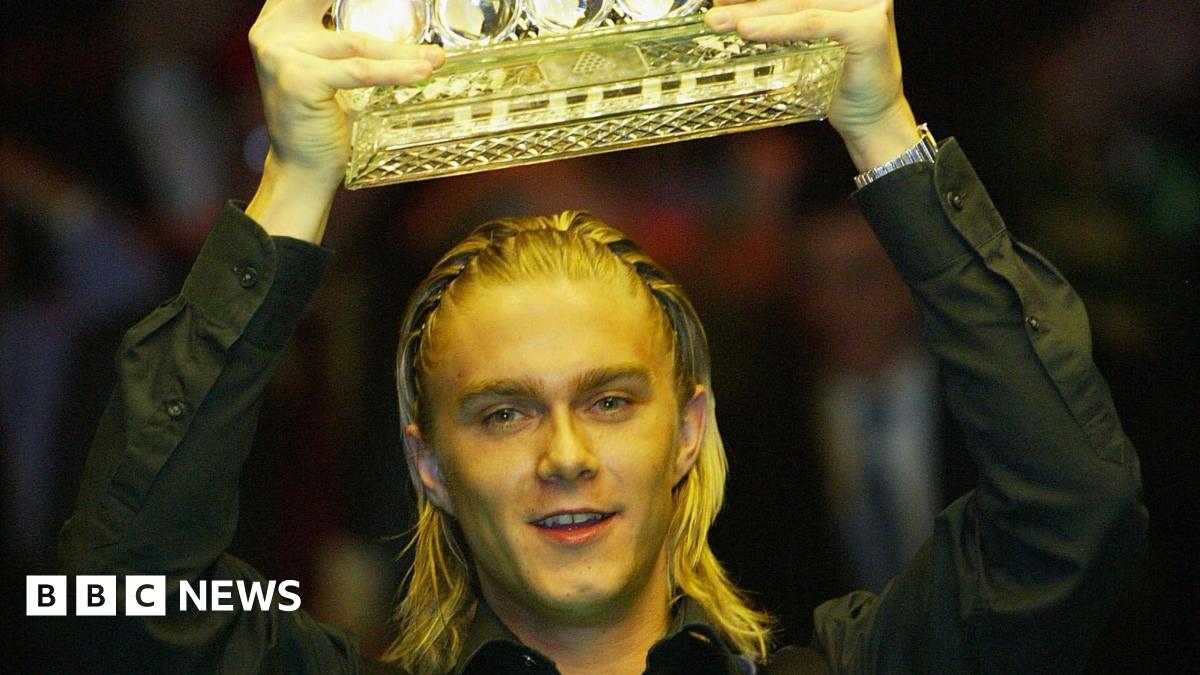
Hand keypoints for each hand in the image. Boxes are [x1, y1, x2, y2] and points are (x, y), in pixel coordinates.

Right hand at [245, 0, 443, 240]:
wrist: (302, 169)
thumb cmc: (318, 119)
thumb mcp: (327, 66)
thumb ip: (343, 38)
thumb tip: (394, 18)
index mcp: (277, 22)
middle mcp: (271, 32)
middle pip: (330, 3)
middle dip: (372, 2)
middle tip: (414, 4)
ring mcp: (281, 55)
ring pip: (358, 43)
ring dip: (403, 52)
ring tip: (435, 58)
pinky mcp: (298, 80)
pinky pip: (359, 71)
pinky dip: (394, 72)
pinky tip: (421, 71)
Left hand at [704, 0, 919, 170]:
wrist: (870, 118)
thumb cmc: (836, 81)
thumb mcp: (800, 41)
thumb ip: (776, 19)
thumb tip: (725, 4)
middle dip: (748, 3)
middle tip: (712, 13)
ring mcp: (870, 5)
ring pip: (799, 5)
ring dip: (754, 14)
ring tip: (720, 22)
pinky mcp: (869, 27)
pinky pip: (813, 24)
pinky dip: (779, 28)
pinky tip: (749, 31)